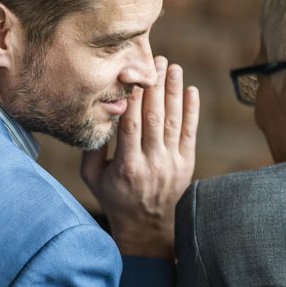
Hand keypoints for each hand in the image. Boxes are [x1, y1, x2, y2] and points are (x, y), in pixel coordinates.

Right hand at [81, 56, 198, 258]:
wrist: (146, 226)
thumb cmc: (113, 197)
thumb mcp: (93, 177)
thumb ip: (93, 148)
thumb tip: (99, 114)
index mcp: (127, 167)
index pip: (130, 126)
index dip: (133, 99)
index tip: (132, 74)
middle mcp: (152, 164)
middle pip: (154, 118)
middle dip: (155, 87)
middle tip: (155, 60)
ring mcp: (172, 164)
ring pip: (173, 121)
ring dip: (174, 92)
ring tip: (173, 67)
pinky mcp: (186, 164)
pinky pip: (190, 133)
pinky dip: (191, 111)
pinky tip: (190, 91)